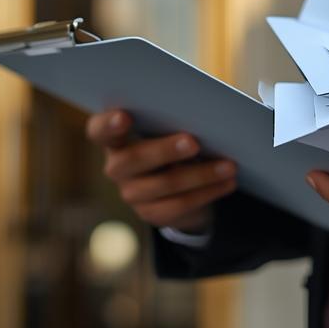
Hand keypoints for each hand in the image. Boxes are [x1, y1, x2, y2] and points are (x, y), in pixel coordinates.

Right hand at [85, 109, 237, 232]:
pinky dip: (208, 192)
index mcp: (115, 138)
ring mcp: (131, 193)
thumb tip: (204, 113)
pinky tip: (227, 182)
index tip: (124, 116)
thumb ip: (173, 118)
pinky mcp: (152, 214)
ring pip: (165, 184)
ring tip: (229, 165)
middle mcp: (116, 167)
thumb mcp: (168, 127)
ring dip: (201, 174)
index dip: (107, 124)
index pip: (98, 130)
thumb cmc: (172, 138)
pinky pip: (181, 204)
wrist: (178, 183)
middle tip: (194, 142)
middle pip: (134, 159)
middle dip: (165, 150)